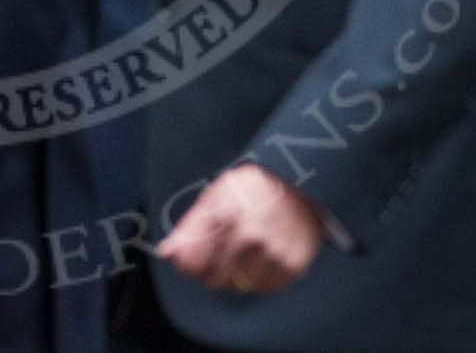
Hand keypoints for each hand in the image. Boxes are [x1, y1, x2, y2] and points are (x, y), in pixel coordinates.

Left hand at [156, 163, 323, 295]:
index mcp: (228, 207)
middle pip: (215, 273)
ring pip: (238, 284)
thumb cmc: (255, 191)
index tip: (186, 265)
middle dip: (209, 273)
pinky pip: (263, 287)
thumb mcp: (220, 193)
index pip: (196, 251)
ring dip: (233, 279)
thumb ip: (192, 223)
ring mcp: (273, 248)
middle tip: (214, 265)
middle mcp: (251, 230)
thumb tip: (166, 252)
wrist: (309, 187)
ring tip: (238, 261)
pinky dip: (257, 281)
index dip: (188, 262)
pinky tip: (258, 263)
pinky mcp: (292, 264)